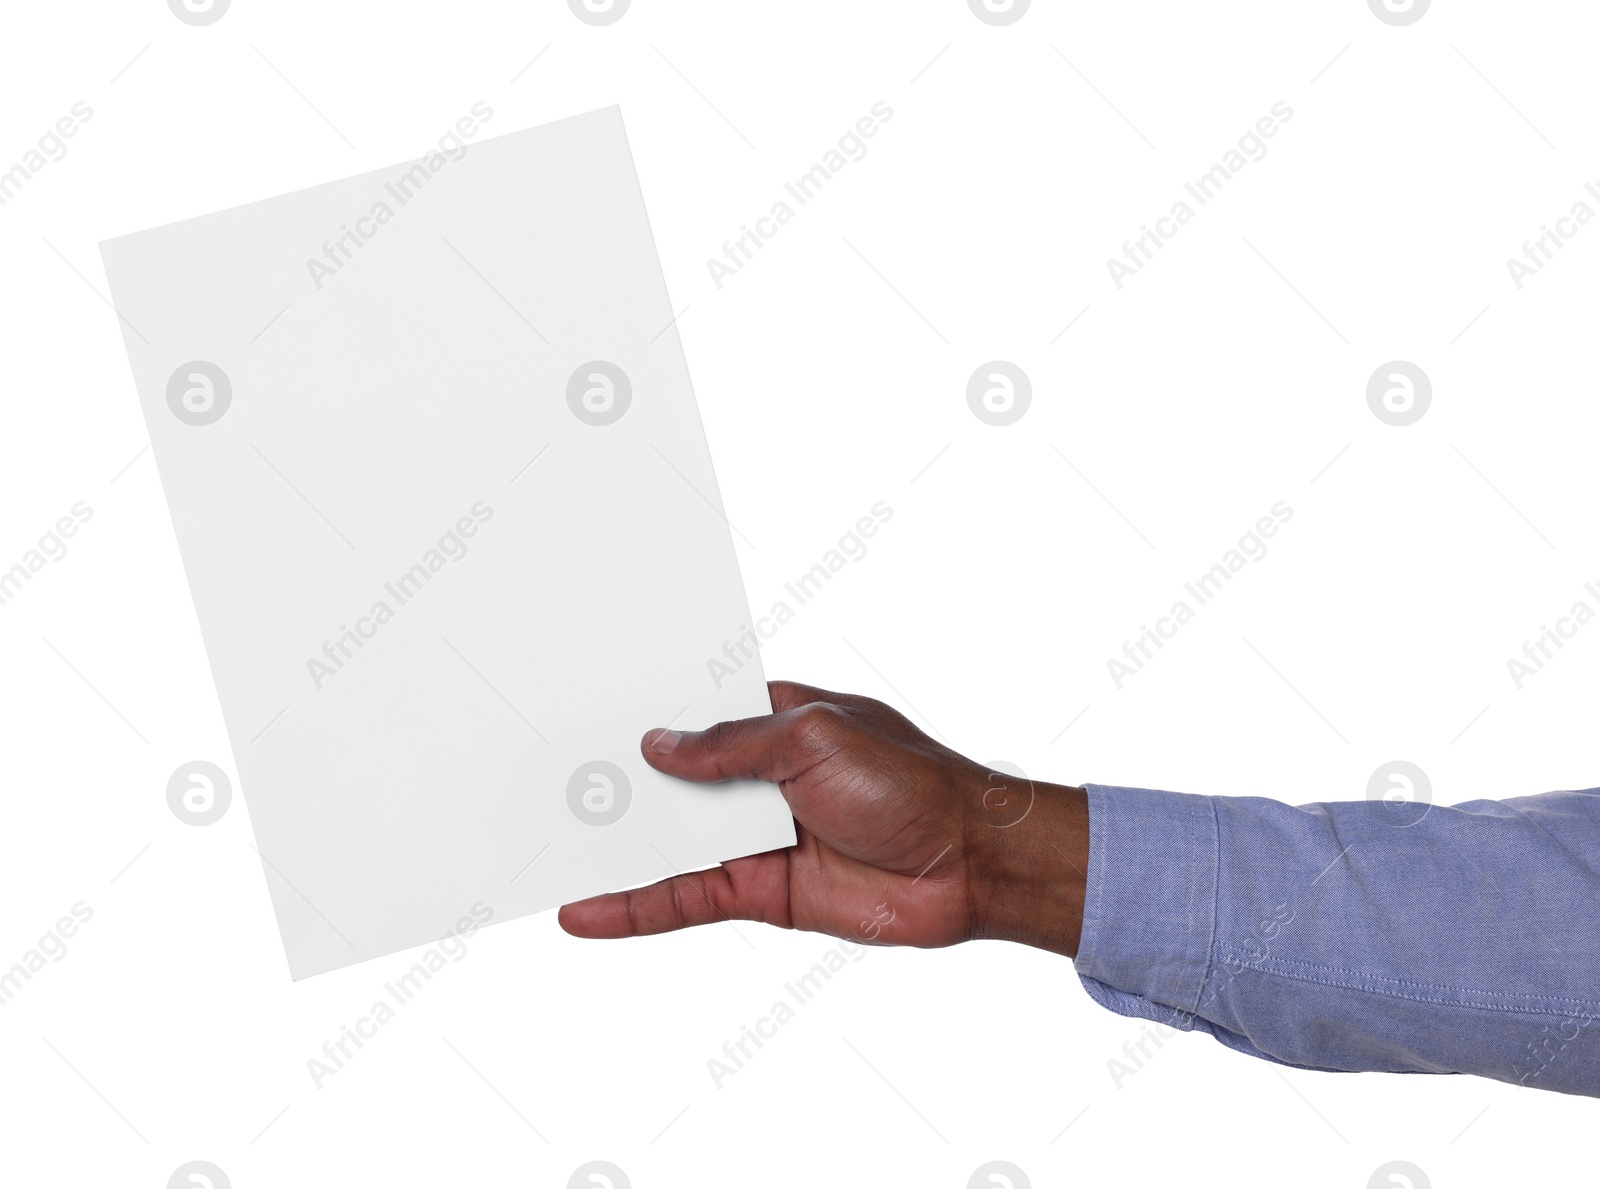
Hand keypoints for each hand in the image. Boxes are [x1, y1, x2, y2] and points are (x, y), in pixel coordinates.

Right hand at [558, 681, 1089, 954]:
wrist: (971, 863)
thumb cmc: (911, 780)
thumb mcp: (815, 736)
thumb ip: (729, 745)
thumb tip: (657, 746)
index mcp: (775, 719)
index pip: (691, 714)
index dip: (641, 716)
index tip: (578, 713)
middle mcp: (758, 777)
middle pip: (668, 781)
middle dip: (611, 783)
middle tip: (538, 783)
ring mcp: (755, 836)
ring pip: (667, 842)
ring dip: (611, 846)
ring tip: (540, 847)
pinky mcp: (759, 892)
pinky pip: (684, 899)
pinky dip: (635, 907)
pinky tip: (586, 911)